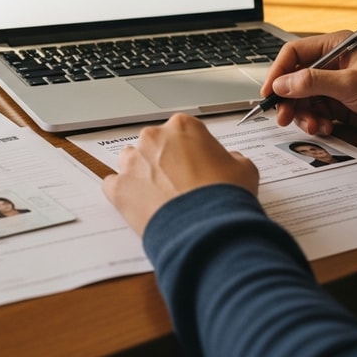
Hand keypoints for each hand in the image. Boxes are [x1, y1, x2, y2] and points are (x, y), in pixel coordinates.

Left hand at [103, 113, 258, 234]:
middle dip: (163, 161)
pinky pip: (113, 186)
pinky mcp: (118, 188)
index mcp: (183, 126)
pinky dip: (123, 194)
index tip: (194, 165)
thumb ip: (232, 158)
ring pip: (130, 162)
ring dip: (141, 174)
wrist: (208, 230)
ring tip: (160, 196)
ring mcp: (132, 162)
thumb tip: (230, 160)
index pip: (181, 131)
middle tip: (179, 183)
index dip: (189, 150)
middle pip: (154, 144)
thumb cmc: (225, 196)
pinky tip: (140, 206)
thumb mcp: (244, 169)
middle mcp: (154, 138)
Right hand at [263, 30, 356, 141]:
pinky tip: (327, 127)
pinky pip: (316, 113)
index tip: (269, 93)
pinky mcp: (340, 105)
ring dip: (303, 115)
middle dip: (288, 100)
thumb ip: (312, 83)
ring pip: (303, 100)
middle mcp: (332, 65)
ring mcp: (335, 86)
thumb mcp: (350, 84)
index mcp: (335, 47)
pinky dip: (316, 122)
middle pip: (294, 79)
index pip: (294, 53)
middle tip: (284, 117)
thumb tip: (281, 84)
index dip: (278, 72)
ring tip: (315, 125)